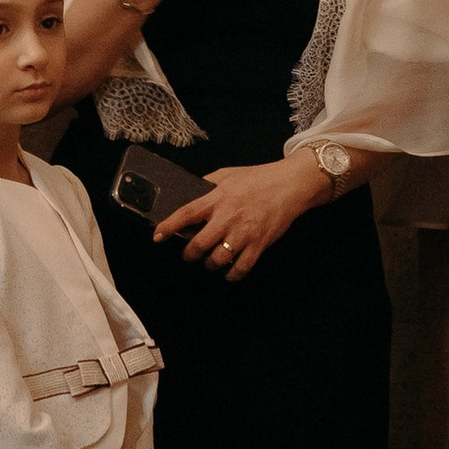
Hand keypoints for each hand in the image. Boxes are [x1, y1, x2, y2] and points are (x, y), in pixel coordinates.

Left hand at [153, 153, 325, 278]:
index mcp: (218, 197)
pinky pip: (240, 268)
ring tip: (210, 261)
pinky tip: (229, 271)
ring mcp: (244, 233)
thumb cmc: (259, 178)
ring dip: (210, 264)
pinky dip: (232, 274)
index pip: (187, 213)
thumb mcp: (228, 174)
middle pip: (199, 244)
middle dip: (189, 254)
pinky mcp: (259, 245)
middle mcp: (228, 217)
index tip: (157, 236)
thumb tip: (190, 193)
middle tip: (189, 255)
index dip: (169, 226)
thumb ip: (208, 184)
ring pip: (218, 260)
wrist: (290, 185)